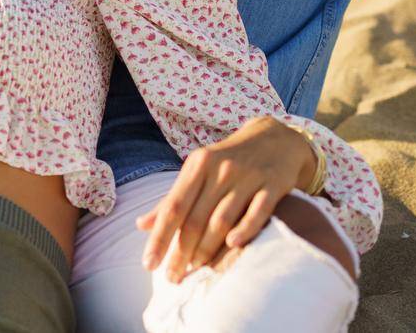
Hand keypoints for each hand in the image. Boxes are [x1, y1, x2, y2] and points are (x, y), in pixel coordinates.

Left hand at [134, 116, 314, 283]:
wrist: (275, 138)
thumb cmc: (228, 161)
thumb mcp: (199, 171)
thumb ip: (173, 198)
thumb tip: (141, 225)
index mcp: (198, 164)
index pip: (173, 206)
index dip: (160, 237)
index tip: (149, 264)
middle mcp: (221, 169)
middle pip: (195, 217)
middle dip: (181, 252)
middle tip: (172, 277)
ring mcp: (248, 176)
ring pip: (222, 218)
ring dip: (207, 248)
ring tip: (196, 270)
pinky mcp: (273, 184)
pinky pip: (258, 211)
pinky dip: (245, 229)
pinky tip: (232, 245)